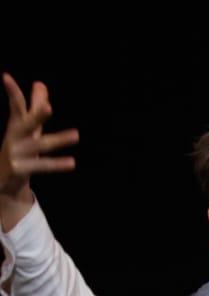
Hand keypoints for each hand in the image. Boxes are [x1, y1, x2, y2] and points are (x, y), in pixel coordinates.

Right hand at [2, 74, 79, 228]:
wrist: (3, 179)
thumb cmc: (20, 148)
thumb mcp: (28, 128)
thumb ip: (35, 107)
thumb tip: (41, 84)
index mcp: (16, 126)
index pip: (15, 106)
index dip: (12, 92)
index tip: (5, 76)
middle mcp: (14, 138)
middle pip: (26, 124)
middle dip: (37, 116)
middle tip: (49, 107)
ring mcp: (15, 154)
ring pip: (40, 145)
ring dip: (58, 140)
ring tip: (77, 135)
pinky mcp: (19, 169)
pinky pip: (42, 166)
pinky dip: (56, 164)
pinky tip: (72, 162)